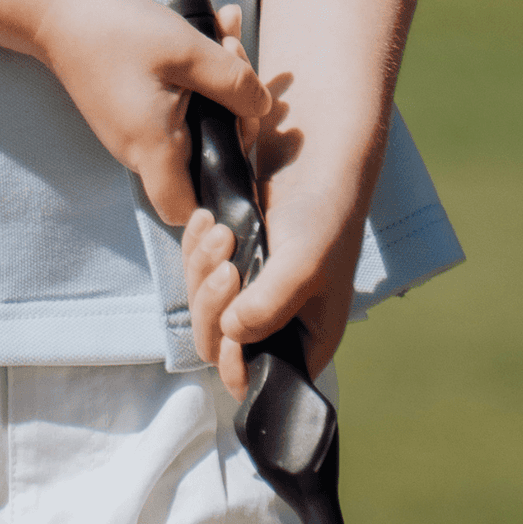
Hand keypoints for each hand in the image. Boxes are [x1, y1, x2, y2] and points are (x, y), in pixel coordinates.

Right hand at [33, 0, 268, 225]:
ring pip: (195, 122)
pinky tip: (214, 31)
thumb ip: (233, 83)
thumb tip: (263, 109)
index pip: (185, 211)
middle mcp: (140, 150)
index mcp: (153, 148)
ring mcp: (134, 131)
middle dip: (235, 106)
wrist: (56, 13)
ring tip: (227, 32)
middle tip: (235, 53)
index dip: (217, 199)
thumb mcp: (187, 50)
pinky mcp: (132, 110)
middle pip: (204, 155)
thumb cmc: (118, 32)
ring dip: (220, 80)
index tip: (239, 141)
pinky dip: (198, 74)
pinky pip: (177, 103)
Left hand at [184, 8, 369, 399]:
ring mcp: (251, 287)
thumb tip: (232, 334)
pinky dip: (196, 247)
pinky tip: (208, 218)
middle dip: (213, 305)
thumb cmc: (326, 207)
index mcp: (308, 335)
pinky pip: (196, 268)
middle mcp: (278, 319)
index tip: (231, 328)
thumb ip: (271, 305)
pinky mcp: (231, 255)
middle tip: (227, 264)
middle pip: (221, 341)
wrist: (316, 144)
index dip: (238, 364)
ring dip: (202, 269)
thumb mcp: (306, 261)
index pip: (262, 379)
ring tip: (221, 230)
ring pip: (203, 303)